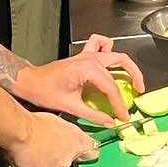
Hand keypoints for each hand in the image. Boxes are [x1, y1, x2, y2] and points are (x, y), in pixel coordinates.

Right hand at [7, 111, 97, 166]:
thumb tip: (69, 134)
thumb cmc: (37, 123)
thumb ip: (69, 132)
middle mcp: (69, 160)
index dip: (85, 151)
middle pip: (67, 160)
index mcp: (78, 143)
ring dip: (45, 162)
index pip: (91, 152)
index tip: (85, 150)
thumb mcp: (60, 121)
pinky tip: (27, 157)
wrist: (20, 134)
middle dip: (59, 155)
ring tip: (34, 149)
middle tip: (46, 145)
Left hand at [16, 35, 144, 126]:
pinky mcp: (83, 56)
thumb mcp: (70, 106)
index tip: (123, 116)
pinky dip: (108, 49)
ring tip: (131, 77)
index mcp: (88, 70)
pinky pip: (100, 44)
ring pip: (115, 52)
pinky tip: (110, 62)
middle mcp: (90, 59)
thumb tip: (109, 122)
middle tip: (139, 91)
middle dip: (134, 77)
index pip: (111, 88)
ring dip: (125, 63)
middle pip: (122, 63)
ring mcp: (87, 55)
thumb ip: (93, 115)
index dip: (120, 104)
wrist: (28, 81)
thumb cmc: (44, 91)